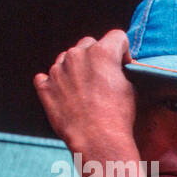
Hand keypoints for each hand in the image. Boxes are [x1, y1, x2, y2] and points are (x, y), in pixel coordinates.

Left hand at [33, 30, 138, 157]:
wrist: (97, 140)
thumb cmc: (118, 116)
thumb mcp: (131, 89)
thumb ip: (122, 71)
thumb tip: (118, 70)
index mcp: (101, 53)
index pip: (116, 36)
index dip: (123, 51)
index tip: (124, 66)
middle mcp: (77, 55)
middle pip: (89, 44)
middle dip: (97, 57)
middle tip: (104, 78)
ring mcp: (57, 70)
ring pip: (67, 59)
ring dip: (77, 69)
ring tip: (86, 92)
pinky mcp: (45, 86)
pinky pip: (47, 77)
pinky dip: (56, 83)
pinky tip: (68, 97)